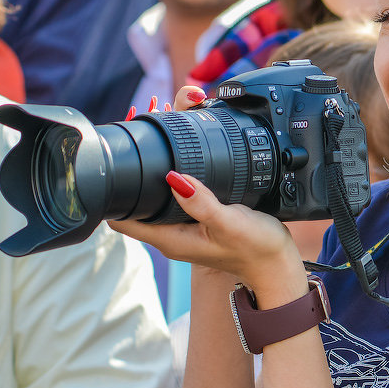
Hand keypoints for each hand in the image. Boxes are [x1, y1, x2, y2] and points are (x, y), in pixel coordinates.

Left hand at [108, 86, 304, 290]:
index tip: (124, 153)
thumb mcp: (230, 223)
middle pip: (135, 197)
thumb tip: (174, 177)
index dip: (112, 188)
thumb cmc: (255, 249)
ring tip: (167, 127)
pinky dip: (177, 169)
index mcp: (169, 238)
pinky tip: (189, 152)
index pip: (119, 217)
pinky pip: (176, 190)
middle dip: (135, 164)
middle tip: (149, 125)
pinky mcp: (197, 217)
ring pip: (156, 191)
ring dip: (156, 163)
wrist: (276, 262)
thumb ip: (202, 203)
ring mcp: (182, 225)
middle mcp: (170, 232)